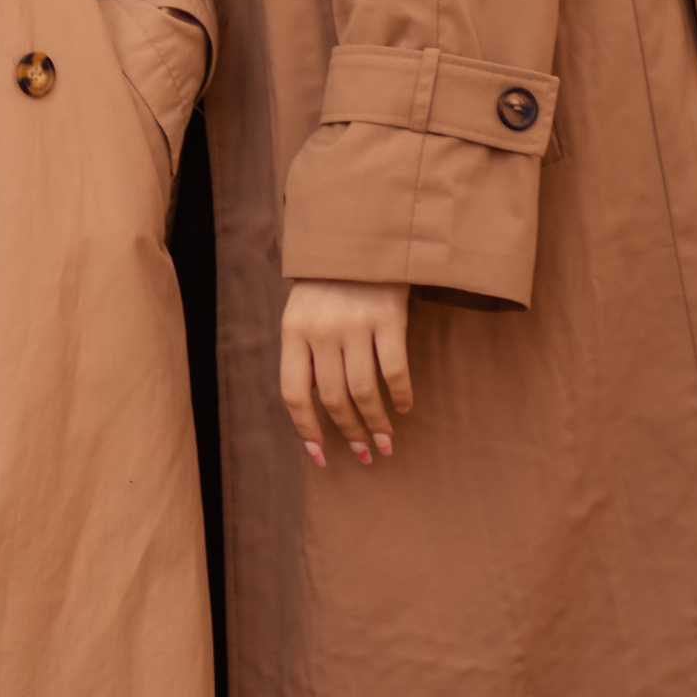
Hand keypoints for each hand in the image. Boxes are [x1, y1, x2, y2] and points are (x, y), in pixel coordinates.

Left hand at [280, 279, 412, 467]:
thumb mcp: (301, 314)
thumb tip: (316, 404)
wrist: (358, 239)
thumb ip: (304, 354)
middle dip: (349, 433)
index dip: (306, 430)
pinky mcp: (387, 319)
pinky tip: (403, 408)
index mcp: (293, 332)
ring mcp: (354, 325)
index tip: (321, 457)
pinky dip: (400, 395)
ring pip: (363, 391)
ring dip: (376, 424)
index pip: (293, 393)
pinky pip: (394, 371)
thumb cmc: (327, 284)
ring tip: (385, 443)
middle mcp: (321, 331)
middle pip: (333, 398)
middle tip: (364, 454)